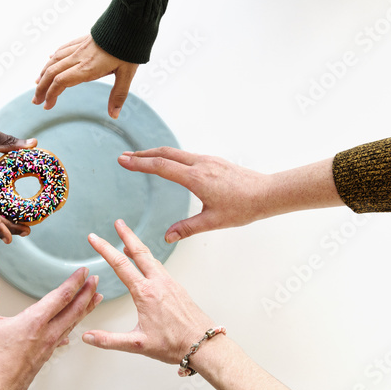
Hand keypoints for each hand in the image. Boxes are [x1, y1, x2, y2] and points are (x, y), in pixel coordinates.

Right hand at [0, 259, 101, 389]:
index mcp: (34, 322)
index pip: (61, 296)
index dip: (75, 281)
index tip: (83, 271)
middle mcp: (46, 334)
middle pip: (74, 309)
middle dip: (87, 293)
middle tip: (96, 280)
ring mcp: (48, 347)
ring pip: (72, 323)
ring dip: (85, 309)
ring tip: (95, 300)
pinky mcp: (44, 357)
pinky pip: (63, 338)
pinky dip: (71, 328)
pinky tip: (71, 331)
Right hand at [33, 35, 138, 118]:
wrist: (129, 22)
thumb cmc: (129, 48)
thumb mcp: (127, 74)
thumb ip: (118, 95)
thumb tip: (114, 115)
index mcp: (87, 68)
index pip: (61, 82)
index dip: (51, 95)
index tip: (47, 106)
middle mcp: (79, 57)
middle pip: (52, 72)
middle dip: (41, 88)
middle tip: (36, 100)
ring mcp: (79, 47)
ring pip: (54, 60)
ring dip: (43, 73)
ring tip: (38, 83)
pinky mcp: (82, 40)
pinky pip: (62, 49)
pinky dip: (53, 57)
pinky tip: (49, 59)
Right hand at [83, 219, 214, 364]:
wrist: (204, 345)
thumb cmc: (174, 344)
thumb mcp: (138, 345)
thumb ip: (109, 340)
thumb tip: (88, 337)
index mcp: (145, 293)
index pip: (120, 265)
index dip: (104, 249)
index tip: (94, 238)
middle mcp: (158, 283)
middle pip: (139, 252)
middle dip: (126, 235)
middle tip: (118, 222)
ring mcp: (170, 284)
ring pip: (151, 258)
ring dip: (138, 246)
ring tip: (128, 239)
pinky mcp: (177, 288)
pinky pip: (160, 267)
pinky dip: (149, 259)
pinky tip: (147, 263)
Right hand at [119, 147, 270, 242]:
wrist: (268, 193)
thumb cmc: (243, 207)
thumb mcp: (213, 222)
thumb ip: (187, 228)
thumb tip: (168, 238)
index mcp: (196, 178)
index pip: (161, 167)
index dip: (139, 163)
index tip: (123, 160)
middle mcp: (200, 164)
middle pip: (164, 154)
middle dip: (142, 155)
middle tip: (124, 156)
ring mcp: (207, 160)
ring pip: (175, 152)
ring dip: (156, 153)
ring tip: (141, 157)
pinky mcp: (214, 161)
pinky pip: (186, 154)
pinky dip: (170, 155)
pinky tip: (169, 162)